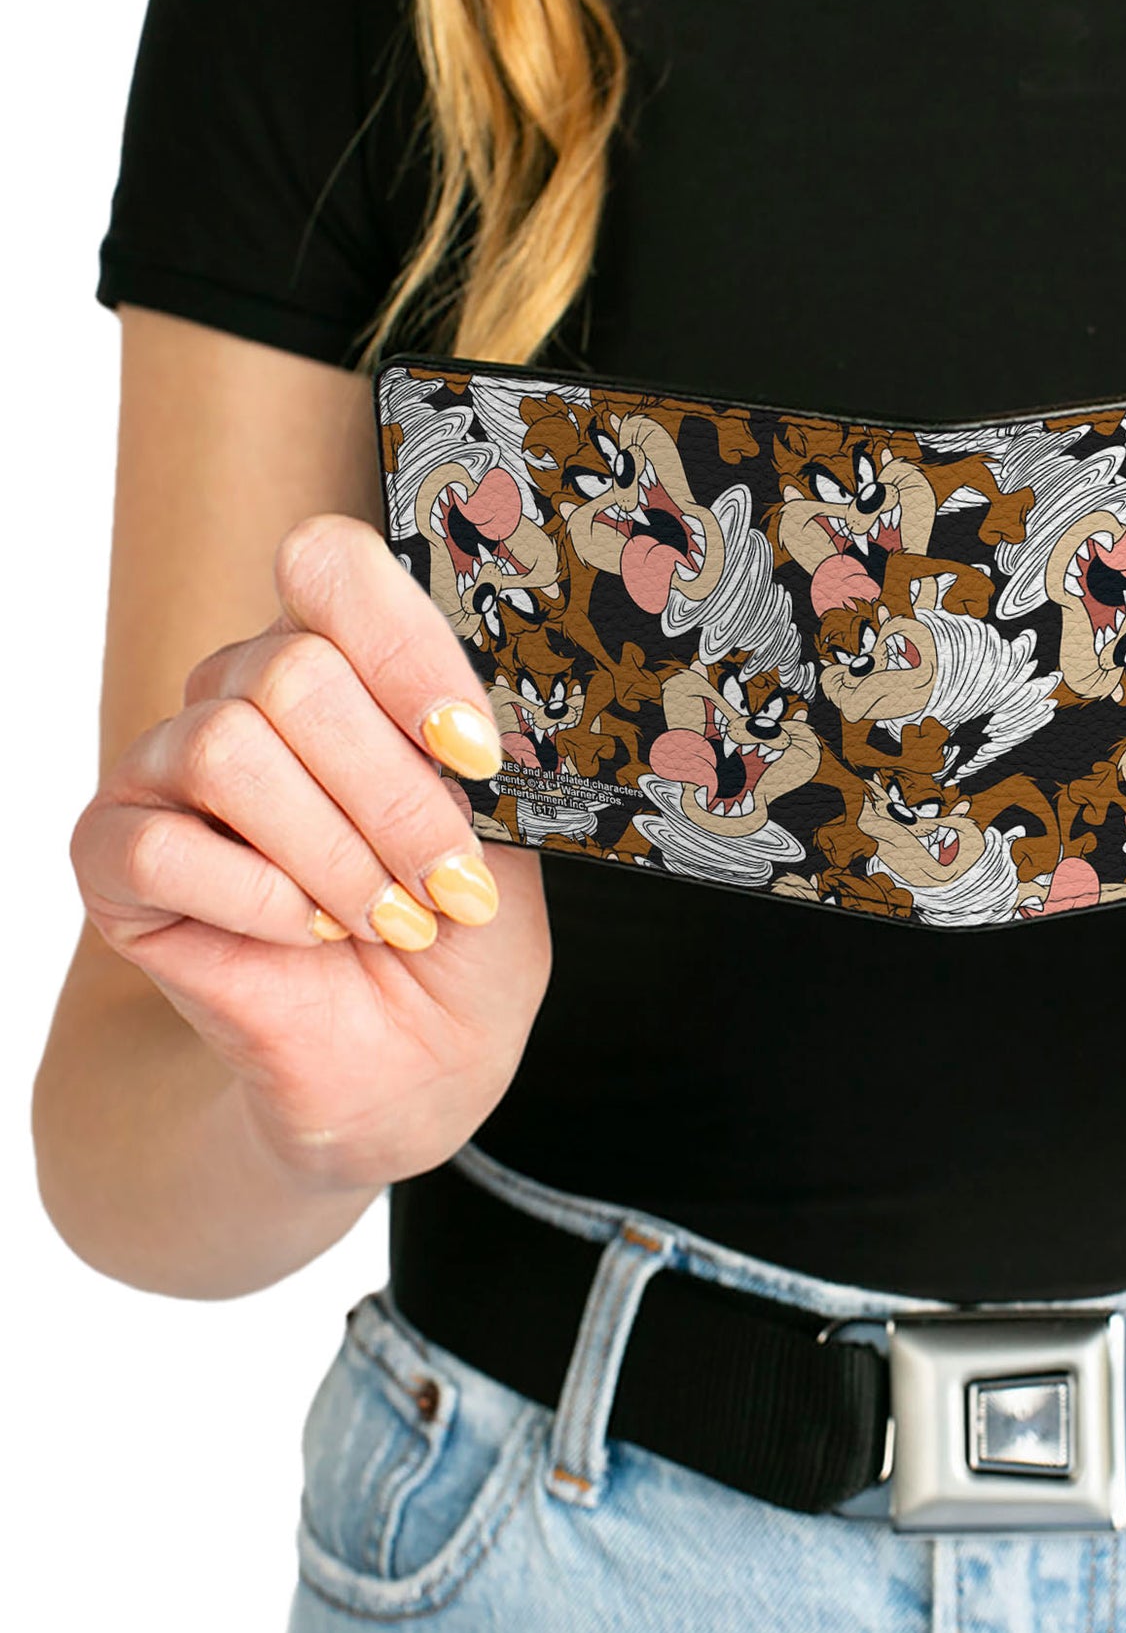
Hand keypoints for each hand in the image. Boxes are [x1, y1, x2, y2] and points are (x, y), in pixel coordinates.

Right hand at [69, 515, 550, 1187]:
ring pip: (229, 749)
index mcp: (344, 664)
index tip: (474, 754)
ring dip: (334, 854)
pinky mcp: (113, 857)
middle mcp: (244, 694)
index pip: (330, 568)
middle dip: (394, 798)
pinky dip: (259, 900)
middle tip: (447, 887)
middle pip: (294, 673)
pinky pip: (163, 844)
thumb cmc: (459, 939)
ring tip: (389, 920)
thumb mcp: (505, 837)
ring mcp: (168, 770)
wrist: (409, 1064)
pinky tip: (307, 936)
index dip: (405, 651)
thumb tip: (481, 705)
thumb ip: (479, 755)